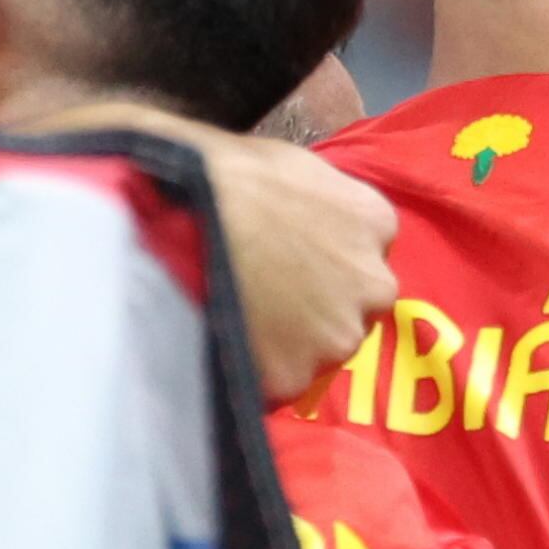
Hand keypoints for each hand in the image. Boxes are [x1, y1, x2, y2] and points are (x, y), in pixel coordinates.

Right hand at [29, 111, 398, 401]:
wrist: (173, 211)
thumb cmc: (219, 171)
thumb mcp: (288, 165)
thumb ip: (317, 204)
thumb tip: (304, 223)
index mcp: (375, 222)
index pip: (365, 254)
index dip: (324, 262)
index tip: (289, 261)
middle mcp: (373, 283)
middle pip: (352, 308)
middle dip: (316, 307)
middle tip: (263, 296)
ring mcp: (337, 336)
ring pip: (319, 352)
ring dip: (288, 345)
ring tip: (236, 319)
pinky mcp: (295, 378)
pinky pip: (278, 383)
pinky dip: (254, 371)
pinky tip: (220, 341)